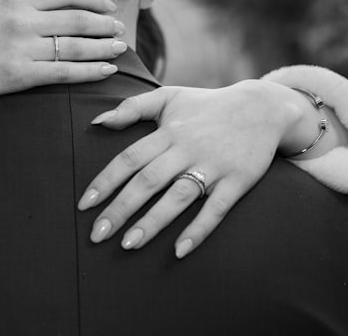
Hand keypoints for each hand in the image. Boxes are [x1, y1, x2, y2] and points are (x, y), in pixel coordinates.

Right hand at [0, 0, 126, 101]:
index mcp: (16, 0)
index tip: (109, 5)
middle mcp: (21, 22)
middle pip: (77, 20)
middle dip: (105, 24)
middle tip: (121, 28)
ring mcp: (21, 50)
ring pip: (75, 47)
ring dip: (104, 48)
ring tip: (121, 48)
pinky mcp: (20, 76)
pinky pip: (63, 73)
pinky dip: (89, 72)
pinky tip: (106, 71)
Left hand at [77, 81, 299, 257]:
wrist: (263, 107)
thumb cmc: (207, 105)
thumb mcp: (169, 97)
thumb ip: (133, 107)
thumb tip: (97, 121)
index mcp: (168, 132)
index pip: (129, 158)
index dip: (105, 182)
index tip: (84, 205)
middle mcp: (187, 149)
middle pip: (148, 181)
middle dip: (121, 209)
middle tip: (97, 235)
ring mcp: (213, 166)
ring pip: (178, 197)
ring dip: (153, 222)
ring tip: (129, 245)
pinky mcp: (237, 181)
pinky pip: (216, 209)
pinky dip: (198, 229)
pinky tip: (179, 250)